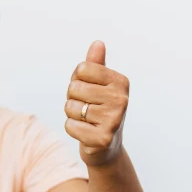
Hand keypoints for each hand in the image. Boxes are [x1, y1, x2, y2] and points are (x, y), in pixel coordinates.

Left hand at [64, 41, 128, 166]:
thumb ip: (96, 65)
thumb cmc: (99, 110)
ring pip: (70, 107)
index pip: (82, 69)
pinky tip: (86, 133)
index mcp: (120, 82)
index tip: (90, 92)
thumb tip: (98, 43)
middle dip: (74, 99)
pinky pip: (70, 125)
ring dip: (73, 115)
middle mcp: (121, 99)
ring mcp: (113, 120)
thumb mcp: (98, 86)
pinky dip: (73, 130)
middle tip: (87, 108)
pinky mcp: (102, 138)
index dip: (78, 81)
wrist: (107, 147)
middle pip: (73, 88)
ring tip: (87, 121)